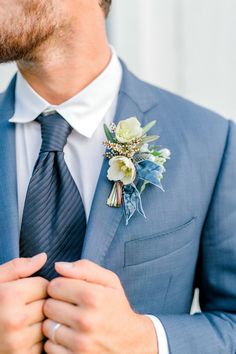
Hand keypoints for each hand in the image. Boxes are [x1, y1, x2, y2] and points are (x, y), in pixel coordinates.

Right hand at [0, 253, 47, 353]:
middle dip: (42, 303)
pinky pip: (44, 344)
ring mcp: (18, 342)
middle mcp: (14, 320)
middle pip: (48, 304)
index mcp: (8, 296)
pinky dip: (38, 340)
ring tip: (25, 321)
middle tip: (27, 307)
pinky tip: (24, 336)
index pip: (44, 285)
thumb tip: (43, 257)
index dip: (37, 286)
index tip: (27, 291)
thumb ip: (18, 267)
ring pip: (48, 324)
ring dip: (41, 322)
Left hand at [43, 260, 157, 353]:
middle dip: (56, 304)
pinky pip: (49, 346)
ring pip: (46, 327)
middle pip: (48, 306)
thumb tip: (58, 266)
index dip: (60, 286)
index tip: (69, 291)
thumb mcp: (109, 281)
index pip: (55, 285)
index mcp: (94, 296)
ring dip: (55, 323)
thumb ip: (85, 268)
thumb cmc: (117, 307)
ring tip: (69, 322)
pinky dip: (56, 342)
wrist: (132, 343)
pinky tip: (69, 337)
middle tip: (69, 307)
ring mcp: (80, 343)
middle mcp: (86, 320)